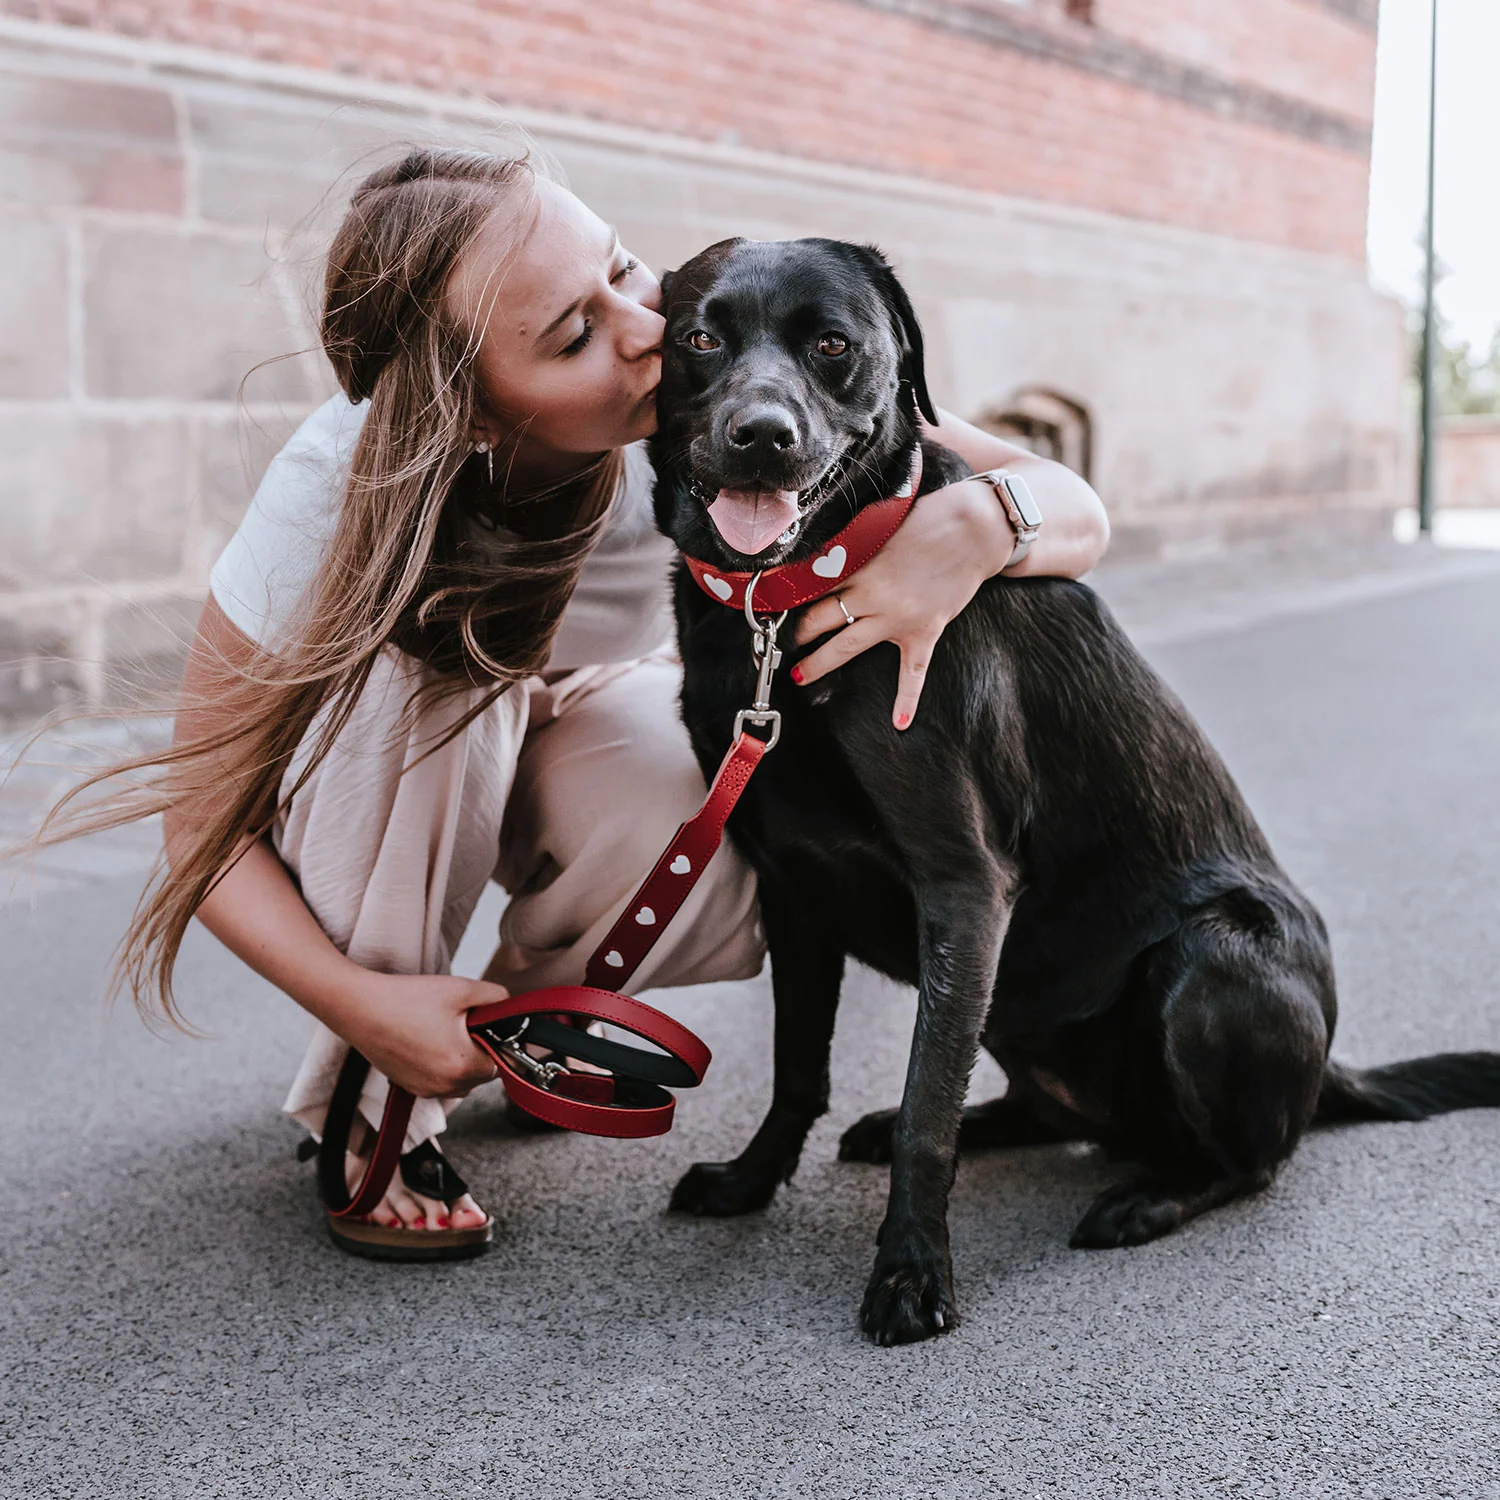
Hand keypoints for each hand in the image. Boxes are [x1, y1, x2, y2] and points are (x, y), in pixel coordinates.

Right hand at [332, 970, 506, 1098]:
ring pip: (459, 1081)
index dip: (495, 1042)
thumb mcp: (460, 989)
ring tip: (443, 1031)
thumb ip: (495, 997)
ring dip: (460, 1061)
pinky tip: (427, 1040)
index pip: (499, 1064)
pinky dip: (439, 1066)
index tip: (484, 1026)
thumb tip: (509, 1005)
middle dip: (478, 1051)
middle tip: (462, 1024)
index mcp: (462, 1066)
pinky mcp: (408, 1087)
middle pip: (480, 1075)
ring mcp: (424, 1090)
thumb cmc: (406, 1000)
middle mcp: (444, 1086)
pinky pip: (437, 1082)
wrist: (360, 1008)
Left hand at [789, 478, 1012, 727]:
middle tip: (782, 640)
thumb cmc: (931, 519)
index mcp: (859, 566)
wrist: (976, 530)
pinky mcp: (925, 632)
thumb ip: (854, 544)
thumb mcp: (882, 525)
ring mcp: (899, 618)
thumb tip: (825, 554)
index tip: (776, 603)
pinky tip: (899, 722)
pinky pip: (914, 673)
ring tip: (800, 675)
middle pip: (822, 620)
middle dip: (799, 633)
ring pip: (848, 647)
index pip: (814, 586)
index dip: (793, 596)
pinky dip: (908, 698)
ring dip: (820, 663)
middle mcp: (873, 596)